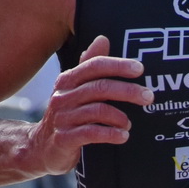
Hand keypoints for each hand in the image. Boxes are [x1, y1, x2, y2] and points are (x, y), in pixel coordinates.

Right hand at [22, 35, 152, 174]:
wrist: (40, 148)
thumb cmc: (66, 116)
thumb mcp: (74, 89)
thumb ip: (88, 66)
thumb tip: (103, 39)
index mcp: (68, 80)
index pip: (94, 66)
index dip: (118, 65)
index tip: (140, 69)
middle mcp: (63, 96)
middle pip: (99, 88)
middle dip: (128, 91)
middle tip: (148, 97)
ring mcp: (63, 118)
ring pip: (97, 110)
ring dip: (119, 117)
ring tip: (128, 124)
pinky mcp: (64, 138)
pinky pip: (91, 133)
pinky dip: (111, 134)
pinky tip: (123, 136)